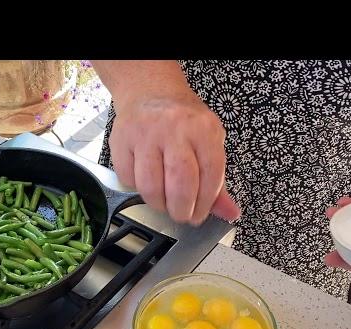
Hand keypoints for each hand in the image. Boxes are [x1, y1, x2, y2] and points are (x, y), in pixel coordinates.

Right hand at [109, 91, 240, 224]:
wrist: (150, 91)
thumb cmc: (183, 121)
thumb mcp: (208, 142)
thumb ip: (218, 182)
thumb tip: (230, 212)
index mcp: (204, 129)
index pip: (210, 175)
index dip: (205, 203)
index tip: (199, 215)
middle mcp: (175, 129)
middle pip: (180, 183)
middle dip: (181, 209)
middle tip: (181, 214)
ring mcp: (145, 134)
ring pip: (150, 186)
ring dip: (157, 203)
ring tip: (163, 202)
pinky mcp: (121, 140)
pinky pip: (128, 178)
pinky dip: (137, 188)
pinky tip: (146, 180)